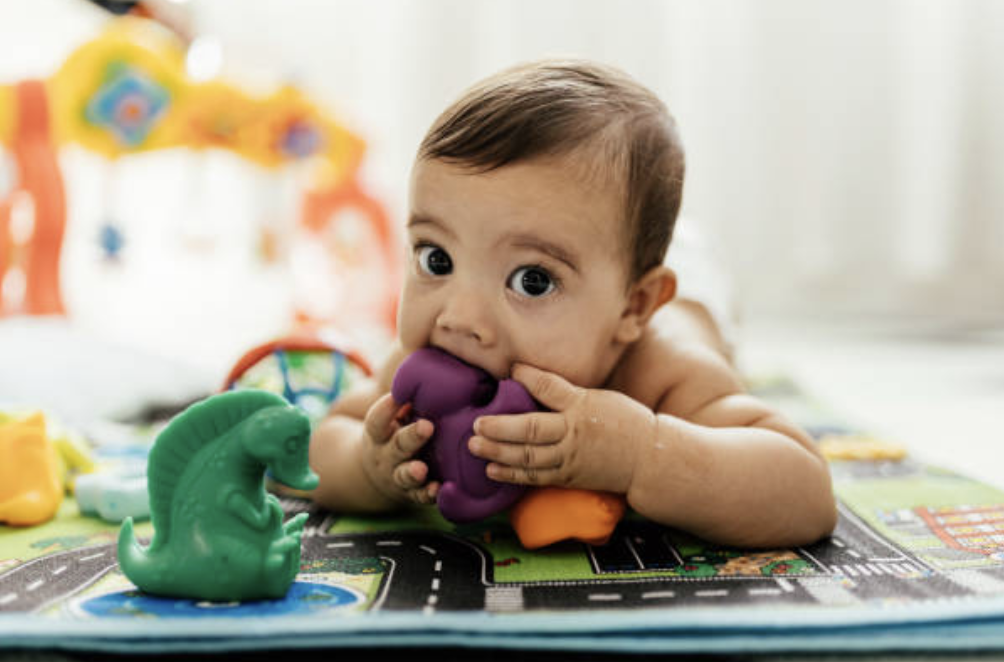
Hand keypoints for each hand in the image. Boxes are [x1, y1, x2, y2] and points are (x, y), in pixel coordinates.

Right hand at [360, 394, 439, 505]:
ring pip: (403, 475)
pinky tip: (439, 489)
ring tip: (421, 469)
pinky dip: (428, 494)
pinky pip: (418, 497)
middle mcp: (385, 456)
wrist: (374, 474)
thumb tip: (430, 378)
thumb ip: (405, 404)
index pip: (378, 420)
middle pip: (397, 446)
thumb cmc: (391, 434)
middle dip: (412, 437)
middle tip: (428, 426)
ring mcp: (396, 476)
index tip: (398, 395)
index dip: (387, 407)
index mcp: (378, 434)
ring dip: (413, 472)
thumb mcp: (390, 419)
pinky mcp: (410, 494)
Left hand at [469, 364, 656, 492]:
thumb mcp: (599, 398)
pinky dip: (512, 474)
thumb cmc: (624, 423)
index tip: (511, 369)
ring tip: (475, 446)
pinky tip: (492, 470)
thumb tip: (530, 379)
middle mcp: (574, 433)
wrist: (648, 459)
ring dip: (499, 452)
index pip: (551, 387)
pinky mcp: (568, 477)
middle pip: (531, 429)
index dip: (529, 377)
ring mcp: (570, 458)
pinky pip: (536, 477)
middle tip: (476, 423)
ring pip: (529, 457)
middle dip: (500, 427)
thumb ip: (565, 393)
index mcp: (582, 406)